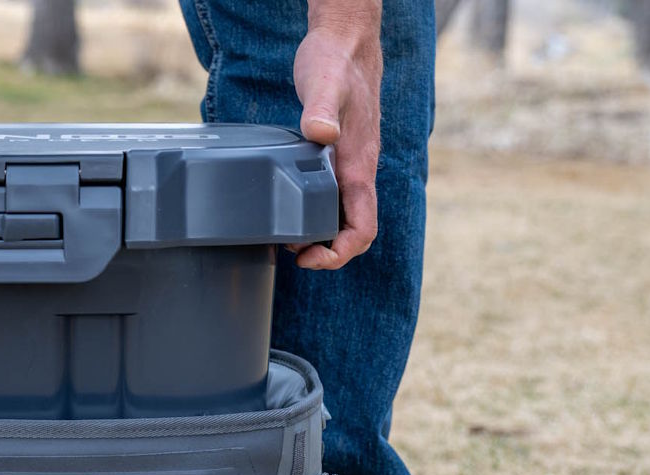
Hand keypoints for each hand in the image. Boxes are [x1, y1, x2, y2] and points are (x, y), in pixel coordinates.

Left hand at [289, 3, 382, 269]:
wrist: (345, 43)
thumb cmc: (335, 62)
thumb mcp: (324, 83)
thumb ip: (321, 108)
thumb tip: (321, 134)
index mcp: (358, 164)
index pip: (363, 226)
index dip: (340, 252)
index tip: (310, 257)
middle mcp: (357, 170)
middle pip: (353, 229)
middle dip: (326, 251)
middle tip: (291, 253)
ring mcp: (349, 165)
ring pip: (343, 216)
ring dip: (320, 235)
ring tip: (286, 239)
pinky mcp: (338, 157)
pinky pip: (333, 197)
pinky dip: (315, 213)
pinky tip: (290, 210)